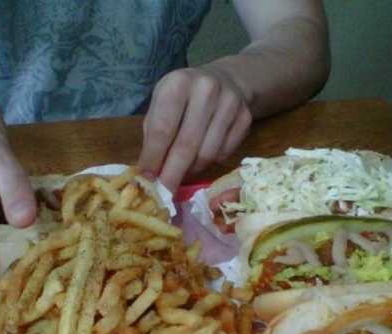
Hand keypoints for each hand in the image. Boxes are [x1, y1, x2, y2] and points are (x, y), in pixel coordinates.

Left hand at [137, 66, 251, 192]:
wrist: (227, 80)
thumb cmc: (184, 98)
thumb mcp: (162, 105)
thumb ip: (154, 136)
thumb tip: (148, 176)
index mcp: (178, 83)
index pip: (163, 129)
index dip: (154, 159)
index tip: (147, 181)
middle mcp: (206, 89)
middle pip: (187, 145)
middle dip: (172, 174)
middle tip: (164, 194)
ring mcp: (230, 103)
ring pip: (208, 153)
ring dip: (192, 170)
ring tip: (182, 171)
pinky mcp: (245, 118)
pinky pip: (224, 154)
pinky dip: (210, 163)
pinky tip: (201, 157)